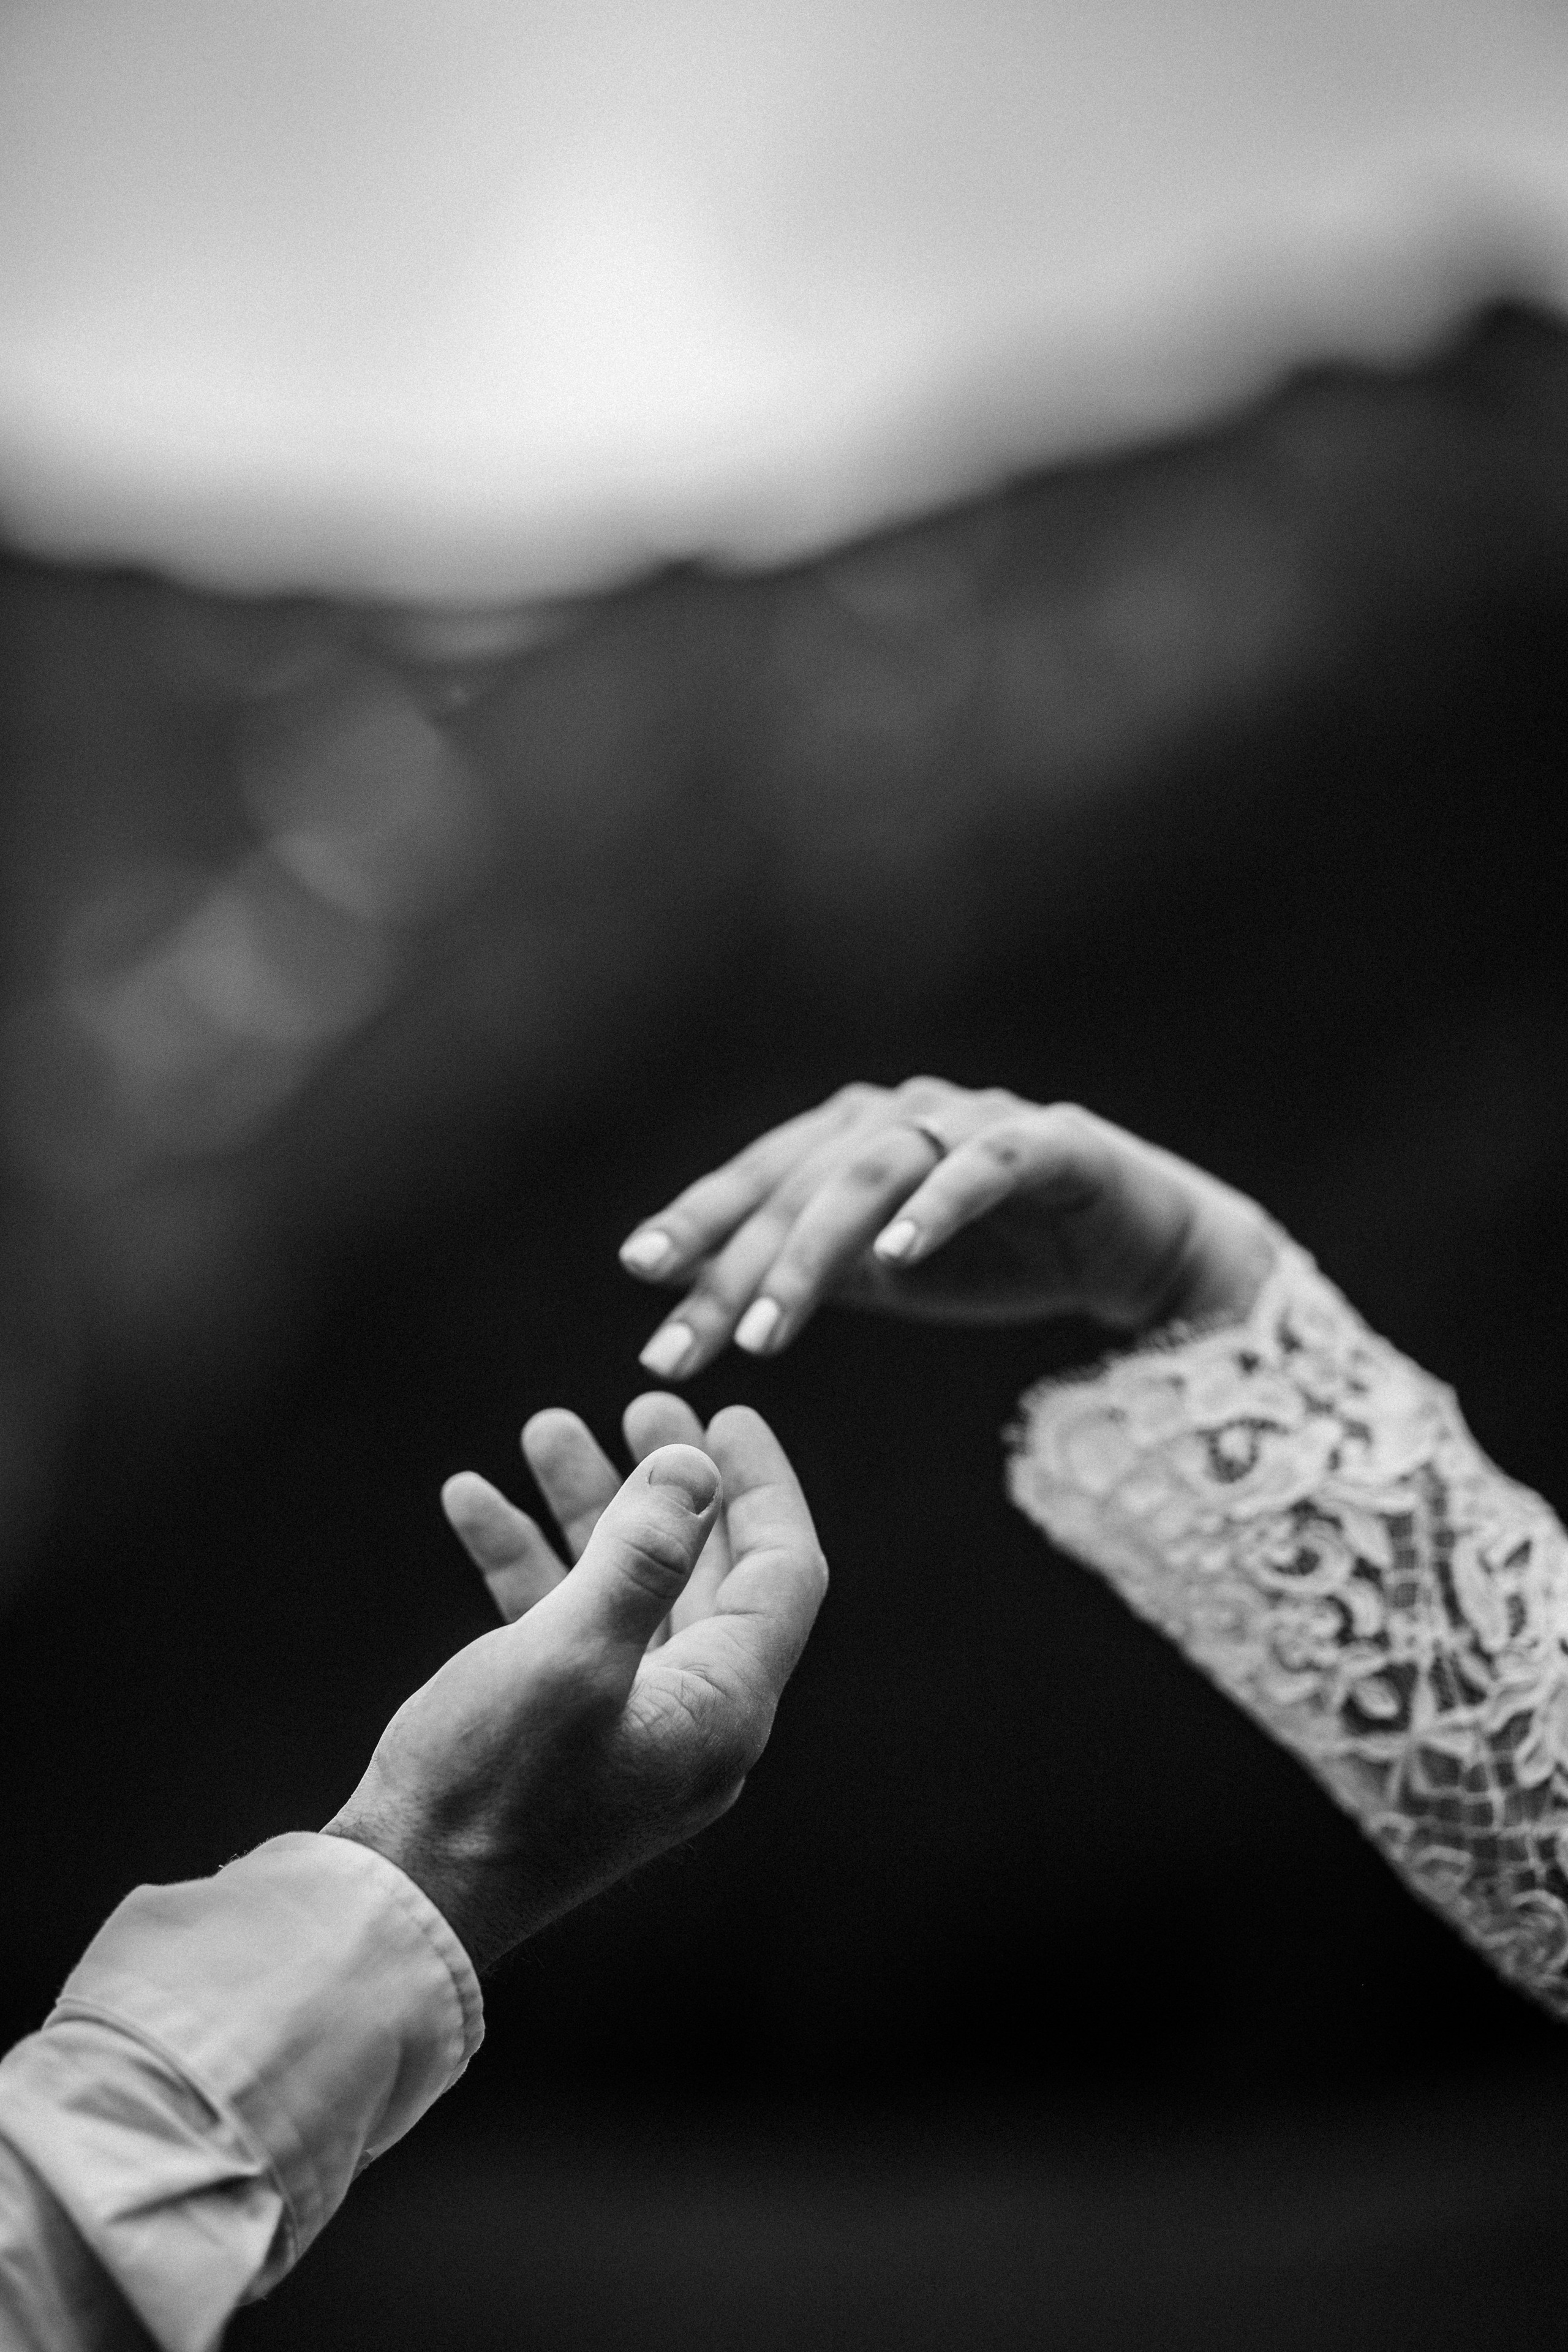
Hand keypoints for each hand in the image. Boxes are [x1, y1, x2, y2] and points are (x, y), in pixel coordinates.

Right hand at [324, 1406, 826, 1972]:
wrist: (402, 1900)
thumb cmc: (489, 1787)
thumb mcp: (568, 1657)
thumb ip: (641, 1557)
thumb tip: (694, 1470)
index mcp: (721, 1709)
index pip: (782, 1575)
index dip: (763, 1487)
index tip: (729, 1415)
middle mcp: (689, 1720)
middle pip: (702, 1571)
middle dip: (666, 1482)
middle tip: (639, 1405)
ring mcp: (625, 1729)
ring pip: (623, 1589)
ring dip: (587, 1508)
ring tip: (542, 1428)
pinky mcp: (560, 1735)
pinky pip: (560, 1627)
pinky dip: (526, 1563)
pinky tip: (471, 1501)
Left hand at [620, 1079, 1277, 1376]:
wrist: (1136, 1245)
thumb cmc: (994, 1253)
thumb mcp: (880, 1273)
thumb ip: (799, 1268)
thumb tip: (685, 1287)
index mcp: (849, 1136)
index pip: (757, 1178)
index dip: (697, 1221)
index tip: (639, 1274)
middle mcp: (903, 1112)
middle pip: (801, 1181)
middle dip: (736, 1263)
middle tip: (683, 1341)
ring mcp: (977, 1120)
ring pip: (875, 1171)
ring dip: (816, 1250)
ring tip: (770, 1330)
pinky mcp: (1055, 1141)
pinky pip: (986, 1166)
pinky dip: (939, 1204)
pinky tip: (898, 1256)